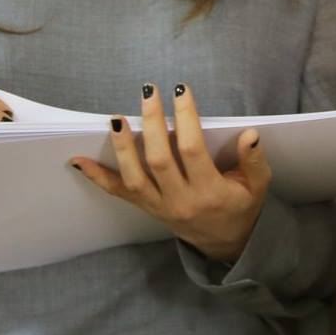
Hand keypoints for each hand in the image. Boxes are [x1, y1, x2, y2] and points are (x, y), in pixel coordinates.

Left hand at [70, 83, 269, 263]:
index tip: (182, 91)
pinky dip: (97, 177)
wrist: (224, 243)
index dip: (186, 118)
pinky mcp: (146, 208)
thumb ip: (254, 161)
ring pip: (134, 176)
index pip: (192, 150)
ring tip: (116, 118)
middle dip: (152, 123)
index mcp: (209, 192)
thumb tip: (250, 134)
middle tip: (149, 92)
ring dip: (122, 147)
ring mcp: (159, 206)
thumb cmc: (240, 208)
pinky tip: (77, 160)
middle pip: (158, 159)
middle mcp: (180, 200)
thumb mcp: (257, 187)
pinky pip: (118, 192)